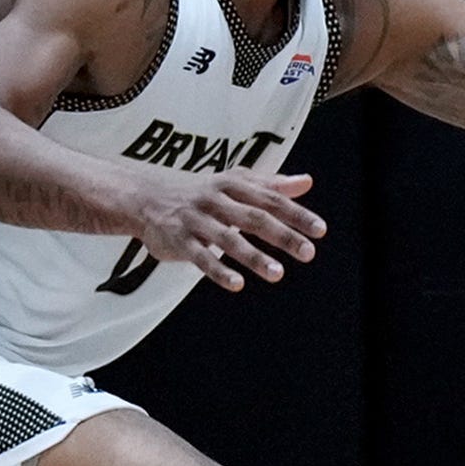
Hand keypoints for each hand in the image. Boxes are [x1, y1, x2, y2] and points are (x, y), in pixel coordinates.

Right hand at [135, 170, 325, 291]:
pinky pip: (200, 257)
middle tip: (308, 252)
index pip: (270, 199)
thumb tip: (306, 182)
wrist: (145, 195)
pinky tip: (237, 284)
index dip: (296, 214)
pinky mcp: (179, 240)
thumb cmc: (201, 191)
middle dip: (282, 235)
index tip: (320, 230)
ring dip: (254, 257)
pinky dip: (218, 271)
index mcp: (233, 184)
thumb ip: (271, 185)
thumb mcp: (235, 181)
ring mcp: (196, 220)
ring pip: (228, 239)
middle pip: (254, 217)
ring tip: (278, 273)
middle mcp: (216, 200)